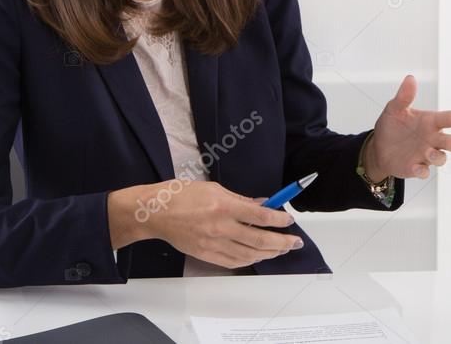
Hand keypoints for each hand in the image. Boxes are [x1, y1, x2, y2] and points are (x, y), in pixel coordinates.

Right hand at [107, 180, 303, 268]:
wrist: (155, 213)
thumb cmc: (182, 195)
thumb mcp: (215, 188)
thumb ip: (241, 199)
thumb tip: (263, 205)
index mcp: (224, 207)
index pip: (260, 217)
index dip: (279, 220)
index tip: (290, 221)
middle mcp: (220, 228)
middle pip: (259, 240)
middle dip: (282, 242)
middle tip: (295, 241)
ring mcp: (213, 244)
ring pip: (250, 255)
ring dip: (270, 253)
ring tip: (281, 249)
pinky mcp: (206, 255)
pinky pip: (234, 262)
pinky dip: (251, 260)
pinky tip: (260, 256)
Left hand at [365, 74, 450, 179]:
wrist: (378, 147)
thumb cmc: (392, 126)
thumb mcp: (394, 109)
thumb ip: (404, 96)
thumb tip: (410, 79)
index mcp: (430, 122)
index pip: (447, 119)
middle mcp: (432, 139)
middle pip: (450, 142)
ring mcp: (425, 155)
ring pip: (441, 158)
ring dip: (438, 157)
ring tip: (429, 153)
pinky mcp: (416, 168)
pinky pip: (424, 172)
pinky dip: (422, 171)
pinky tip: (416, 168)